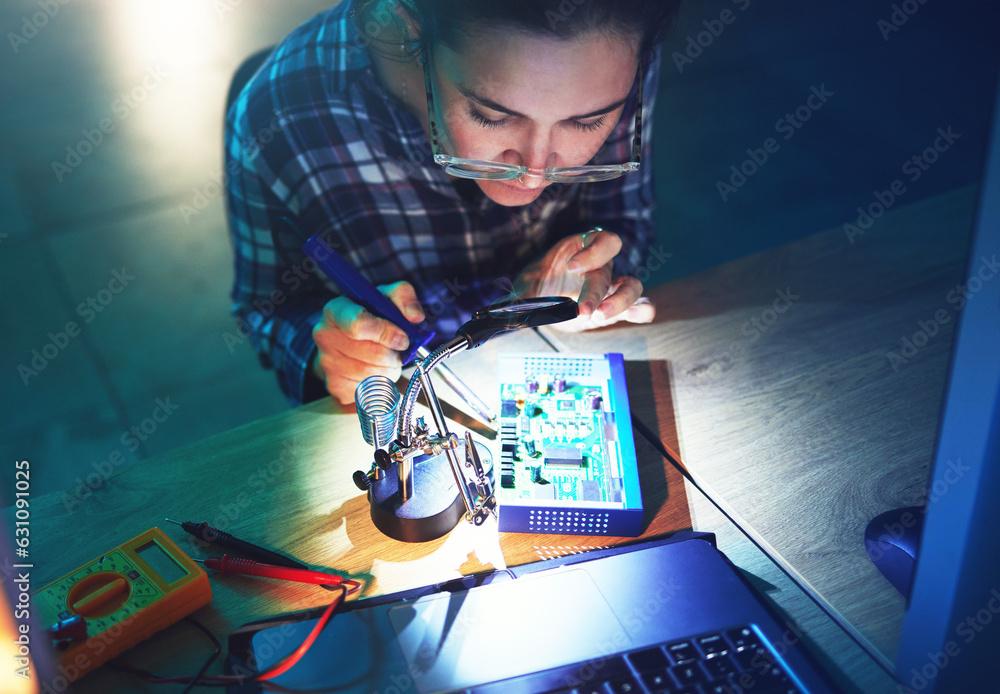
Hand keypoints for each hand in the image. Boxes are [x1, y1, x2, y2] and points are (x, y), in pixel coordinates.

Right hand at [311, 281, 424, 404]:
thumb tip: (415, 316)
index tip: (402, 338)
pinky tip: (376, 370)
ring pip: (373, 374)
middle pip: (373, 354)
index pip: (358, 325)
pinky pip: (369, 390)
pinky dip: (380, 383)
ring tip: (386, 358)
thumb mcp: (386, 297)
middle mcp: (325, 336)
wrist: (345, 340)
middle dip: (393, 353)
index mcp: (336, 310)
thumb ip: (403, 296)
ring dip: (389, 368)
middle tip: (395, 348)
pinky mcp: (335, 385)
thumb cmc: (369, 317)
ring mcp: (327, 363)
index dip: (386, 333)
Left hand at [514, 229, 654, 331]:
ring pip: (632, 285)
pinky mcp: (618, 308)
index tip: (573, 267)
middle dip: (596, 290)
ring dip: (621, 301)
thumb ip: (518, 295)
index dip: (592, 251)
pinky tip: (635, 316)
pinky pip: (641, 306)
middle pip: (610, 269)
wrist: (548, 302)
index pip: (601, 240)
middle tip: (582, 309)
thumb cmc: (540, 284)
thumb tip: (505, 308)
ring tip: (601, 316)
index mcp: (583, 248)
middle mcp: (602, 265)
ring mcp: (613, 287)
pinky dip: (642, 311)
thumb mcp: (526, 285)